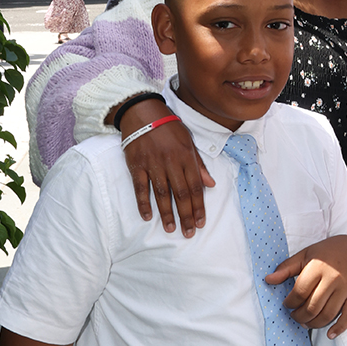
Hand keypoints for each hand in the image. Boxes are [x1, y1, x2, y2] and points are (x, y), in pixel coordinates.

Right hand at [118, 98, 215, 236]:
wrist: (143, 113)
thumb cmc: (169, 128)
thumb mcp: (189, 142)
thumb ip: (199, 165)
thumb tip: (211, 184)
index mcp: (186, 157)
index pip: (195, 186)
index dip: (199, 206)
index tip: (201, 222)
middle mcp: (171, 162)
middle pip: (180, 193)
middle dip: (186, 215)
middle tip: (188, 232)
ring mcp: (152, 163)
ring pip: (161, 193)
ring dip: (166, 213)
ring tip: (171, 229)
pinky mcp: (136, 164)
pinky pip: (140, 187)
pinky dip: (143, 202)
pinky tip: (147, 216)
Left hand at [267, 235, 346, 337]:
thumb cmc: (327, 252)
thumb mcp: (305, 254)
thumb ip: (286, 268)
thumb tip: (268, 280)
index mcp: (318, 267)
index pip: (299, 293)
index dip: (290, 303)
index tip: (287, 304)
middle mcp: (333, 278)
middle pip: (312, 307)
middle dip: (299, 316)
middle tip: (295, 316)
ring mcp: (346, 288)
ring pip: (328, 315)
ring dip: (314, 324)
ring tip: (306, 323)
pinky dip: (339, 328)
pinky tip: (330, 334)